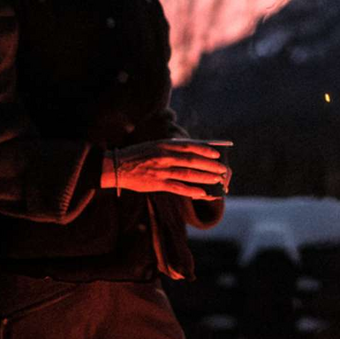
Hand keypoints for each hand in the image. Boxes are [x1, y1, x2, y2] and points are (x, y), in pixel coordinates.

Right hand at [102, 141, 231, 197]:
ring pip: (188, 175)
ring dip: (205, 178)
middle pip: (192, 161)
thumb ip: (172, 148)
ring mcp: (161, 171)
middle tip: (222, 170)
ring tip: (217, 180)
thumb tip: (193, 151)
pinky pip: (178, 188)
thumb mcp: (155, 145)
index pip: (189, 146)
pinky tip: (203, 193)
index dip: (205, 150)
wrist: (117, 166)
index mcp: (164, 145)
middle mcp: (164, 157)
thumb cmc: (139, 155)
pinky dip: (191, 191)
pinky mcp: (157, 184)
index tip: (217, 154)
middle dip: (209, 166)